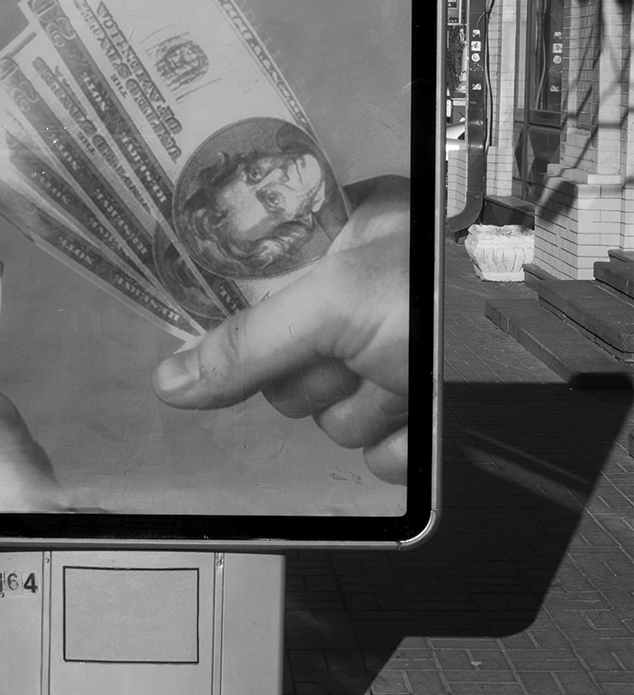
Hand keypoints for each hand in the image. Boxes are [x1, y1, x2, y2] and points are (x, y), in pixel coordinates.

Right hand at [152, 176, 409, 483]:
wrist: (529, 357)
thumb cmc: (432, 299)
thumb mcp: (330, 305)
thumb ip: (244, 343)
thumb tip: (166, 383)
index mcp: (342, 242)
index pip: (261, 289)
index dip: (258, 319)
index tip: (252, 333)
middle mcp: (362, 297)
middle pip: (290, 367)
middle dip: (322, 374)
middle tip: (352, 349)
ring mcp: (387, 358)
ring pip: (330, 416)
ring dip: (361, 409)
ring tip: (395, 375)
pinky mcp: (413, 416)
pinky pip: (373, 452)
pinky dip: (391, 444)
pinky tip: (411, 416)